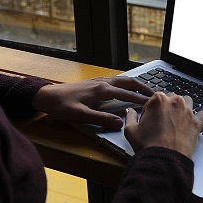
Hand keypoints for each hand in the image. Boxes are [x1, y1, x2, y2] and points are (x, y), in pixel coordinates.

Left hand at [32, 76, 153, 129]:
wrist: (46, 95)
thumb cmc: (61, 106)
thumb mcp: (80, 116)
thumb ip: (101, 119)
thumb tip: (119, 123)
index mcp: (101, 90)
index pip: (126, 94)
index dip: (139, 99)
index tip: (152, 103)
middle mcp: (102, 82)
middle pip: (128, 82)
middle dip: (142, 87)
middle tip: (155, 93)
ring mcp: (98, 80)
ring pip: (122, 79)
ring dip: (135, 84)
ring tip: (146, 90)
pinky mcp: (94, 82)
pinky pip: (116, 80)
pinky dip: (126, 83)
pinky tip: (127, 88)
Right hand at [124, 93, 202, 158]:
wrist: (164, 160)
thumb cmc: (147, 145)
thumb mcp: (131, 130)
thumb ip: (130, 117)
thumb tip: (130, 111)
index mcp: (159, 99)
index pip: (154, 99)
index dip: (150, 109)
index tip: (148, 118)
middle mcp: (175, 102)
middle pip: (171, 99)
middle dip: (166, 108)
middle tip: (161, 121)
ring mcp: (188, 111)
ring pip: (187, 102)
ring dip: (182, 108)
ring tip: (176, 119)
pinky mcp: (197, 123)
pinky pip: (202, 114)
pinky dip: (198, 116)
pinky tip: (192, 122)